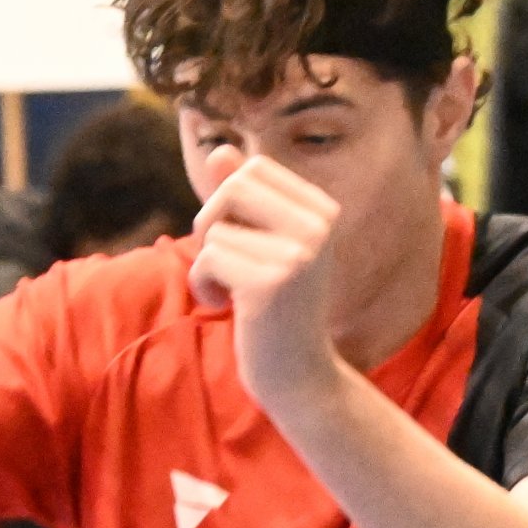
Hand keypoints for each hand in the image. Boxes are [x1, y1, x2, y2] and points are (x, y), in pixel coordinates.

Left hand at [189, 145, 340, 407]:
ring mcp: (299, 254)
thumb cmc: (276, 310)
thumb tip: (219, 150)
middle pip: (233, 185)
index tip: (241, 239)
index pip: (254, 168)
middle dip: (211, 221)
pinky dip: (204, 285)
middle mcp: (318, 227)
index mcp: (323, 211)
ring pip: (214, 228)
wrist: (299, 377)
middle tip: (223, 260)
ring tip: (232, 292)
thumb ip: (243, 201)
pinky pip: (208, 259)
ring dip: (208, 263)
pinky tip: (226, 307)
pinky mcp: (271, 284)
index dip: (229, 201)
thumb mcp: (263, 247)